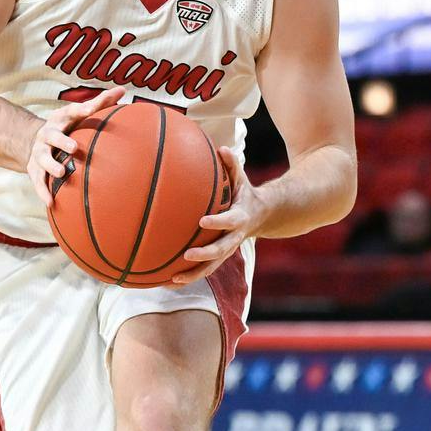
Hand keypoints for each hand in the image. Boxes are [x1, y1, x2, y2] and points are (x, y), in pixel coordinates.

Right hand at [27, 87, 125, 204]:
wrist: (34, 140)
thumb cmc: (67, 126)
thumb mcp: (79, 113)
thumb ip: (100, 103)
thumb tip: (123, 89)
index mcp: (61, 118)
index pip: (71, 111)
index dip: (81, 109)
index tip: (92, 108)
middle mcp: (47, 134)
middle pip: (52, 136)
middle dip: (62, 141)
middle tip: (74, 148)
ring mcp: (39, 152)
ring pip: (43, 158)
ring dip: (52, 165)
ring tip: (62, 173)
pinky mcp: (34, 168)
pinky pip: (38, 181)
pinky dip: (43, 192)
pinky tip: (51, 203)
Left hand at [172, 147, 259, 284]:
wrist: (263, 216)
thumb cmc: (245, 193)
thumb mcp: (242, 178)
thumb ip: (232, 164)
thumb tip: (222, 149)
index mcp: (240, 218)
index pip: (229, 221)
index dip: (218, 222)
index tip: (202, 221)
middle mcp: (234, 237)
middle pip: (221, 251)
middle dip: (204, 255)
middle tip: (187, 255)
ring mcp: (227, 250)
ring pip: (211, 267)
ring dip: (193, 275)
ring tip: (173, 280)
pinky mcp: (219, 257)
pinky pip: (204, 269)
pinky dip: (188, 276)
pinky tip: (168, 282)